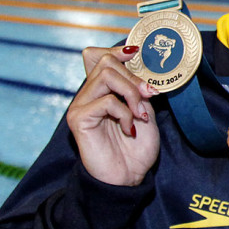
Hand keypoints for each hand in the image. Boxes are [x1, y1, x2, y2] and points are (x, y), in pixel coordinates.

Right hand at [67, 44, 158, 185]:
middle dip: (134, 78)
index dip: (117, 51)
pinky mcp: (78, 119)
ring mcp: (80, 106)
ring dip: (131, 93)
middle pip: (107, 63)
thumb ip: (140, 92)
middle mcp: (87, 96)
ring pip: (106, 76)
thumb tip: (142, 73)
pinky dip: (124, 113)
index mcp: (101, 92)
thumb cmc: (136, 148)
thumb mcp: (145, 113)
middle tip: (149, 97)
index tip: (136, 53)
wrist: (127, 178)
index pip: (99, 58)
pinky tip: (129, 129)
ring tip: (140, 115)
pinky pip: (106, 101)